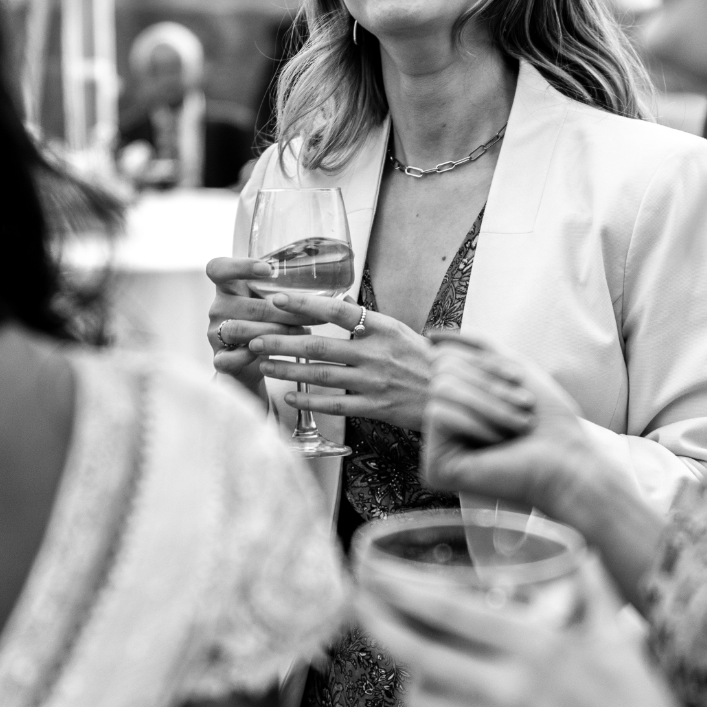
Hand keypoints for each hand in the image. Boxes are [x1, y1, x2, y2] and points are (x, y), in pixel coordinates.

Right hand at [205, 257, 313, 394]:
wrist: (253, 366)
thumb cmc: (270, 326)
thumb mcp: (275, 304)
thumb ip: (291, 293)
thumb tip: (339, 291)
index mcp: (229, 287)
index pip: (219, 268)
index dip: (240, 266)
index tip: (269, 269)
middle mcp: (219, 307)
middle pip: (245, 305)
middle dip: (284, 311)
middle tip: (314, 316)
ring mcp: (215, 333)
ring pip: (239, 329)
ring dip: (274, 332)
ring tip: (302, 334)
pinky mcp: (219, 359)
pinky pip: (231, 357)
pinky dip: (253, 356)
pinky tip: (272, 356)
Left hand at [250, 293, 434, 431]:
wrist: (453, 394)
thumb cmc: (426, 360)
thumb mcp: (400, 330)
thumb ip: (368, 319)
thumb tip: (342, 299)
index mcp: (382, 328)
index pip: (337, 311)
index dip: (305, 304)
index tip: (277, 299)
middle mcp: (375, 353)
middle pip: (318, 344)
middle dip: (281, 341)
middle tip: (253, 338)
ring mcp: (374, 382)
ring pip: (320, 373)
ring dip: (287, 369)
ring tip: (261, 364)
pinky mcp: (375, 407)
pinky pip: (335, 404)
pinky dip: (310, 400)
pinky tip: (289, 396)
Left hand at [355, 558, 706, 706]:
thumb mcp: (618, 634)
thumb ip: (588, 585)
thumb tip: (569, 545)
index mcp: (536, 647)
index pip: (447, 611)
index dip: (399, 589)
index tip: (372, 572)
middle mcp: (509, 691)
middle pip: (415, 652)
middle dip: (377, 622)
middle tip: (362, 602)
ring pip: (421, 699)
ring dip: (412, 675)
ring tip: (421, 661)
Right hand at [422, 335, 595, 517]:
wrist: (566, 461)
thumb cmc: (548, 420)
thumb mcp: (513, 368)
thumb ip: (475, 347)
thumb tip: (430, 337)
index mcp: (460, 402)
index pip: (448, 359)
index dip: (484, 362)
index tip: (516, 379)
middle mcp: (444, 424)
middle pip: (442, 372)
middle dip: (488, 384)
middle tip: (524, 405)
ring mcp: (438, 447)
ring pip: (440, 391)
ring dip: (488, 403)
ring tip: (517, 425)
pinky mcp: (435, 467)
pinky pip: (438, 416)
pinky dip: (475, 422)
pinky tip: (497, 442)